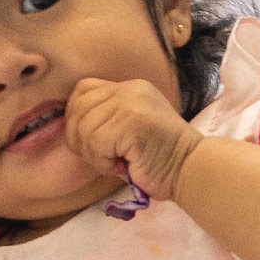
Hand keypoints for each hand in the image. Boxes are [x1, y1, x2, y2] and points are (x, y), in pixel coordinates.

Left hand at [65, 78, 204, 201]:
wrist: (190, 171)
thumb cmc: (158, 160)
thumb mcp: (128, 131)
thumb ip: (104, 120)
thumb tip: (68, 126)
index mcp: (129, 88)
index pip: (82, 90)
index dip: (77, 118)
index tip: (92, 143)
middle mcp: (130, 89)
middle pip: (77, 108)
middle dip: (80, 140)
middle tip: (103, 158)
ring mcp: (132, 102)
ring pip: (84, 128)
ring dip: (94, 155)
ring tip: (116, 162)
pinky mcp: (132, 121)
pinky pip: (95, 142)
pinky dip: (102, 161)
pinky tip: (121, 165)